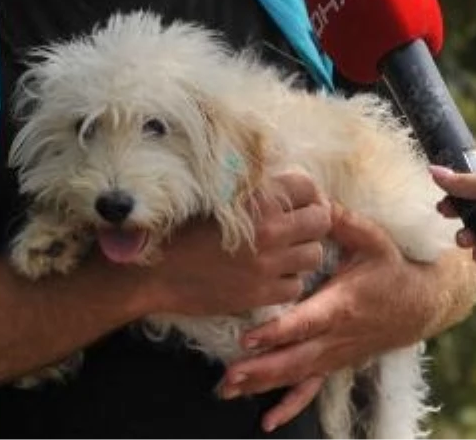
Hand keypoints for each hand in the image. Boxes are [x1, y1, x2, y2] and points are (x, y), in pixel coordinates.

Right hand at [151, 170, 330, 317]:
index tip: (299, 200)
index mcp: (255, 200)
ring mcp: (268, 265)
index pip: (307, 186)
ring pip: (314, 255)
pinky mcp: (263, 294)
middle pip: (320, 221)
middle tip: (296, 225)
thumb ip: (249, 190)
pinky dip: (288, 279)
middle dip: (312, 221)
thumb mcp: (213, 197)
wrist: (155, 274)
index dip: (307, 192)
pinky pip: (297, 285)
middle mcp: (268, 231)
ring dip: (303, 251)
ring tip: (283, 250)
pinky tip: (270, 273)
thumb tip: (279, 181)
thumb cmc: (179, 230)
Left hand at [218, 203, 429, 431]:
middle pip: (295, 358)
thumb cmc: (391, 266)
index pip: (305, 322)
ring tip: (228, 391)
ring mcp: (337, 354)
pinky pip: (311, 389)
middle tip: (227, 376)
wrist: (422, 303)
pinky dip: (289, 406)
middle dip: (260, 369)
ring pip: (297, 376)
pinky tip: (267, 422)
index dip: (277, 332)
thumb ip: (340, 220)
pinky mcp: (336, 363)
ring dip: (263, 385)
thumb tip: (314, 200)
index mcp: (342, 305)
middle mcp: (338, 337)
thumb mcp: (370, 238)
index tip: (248, 338)